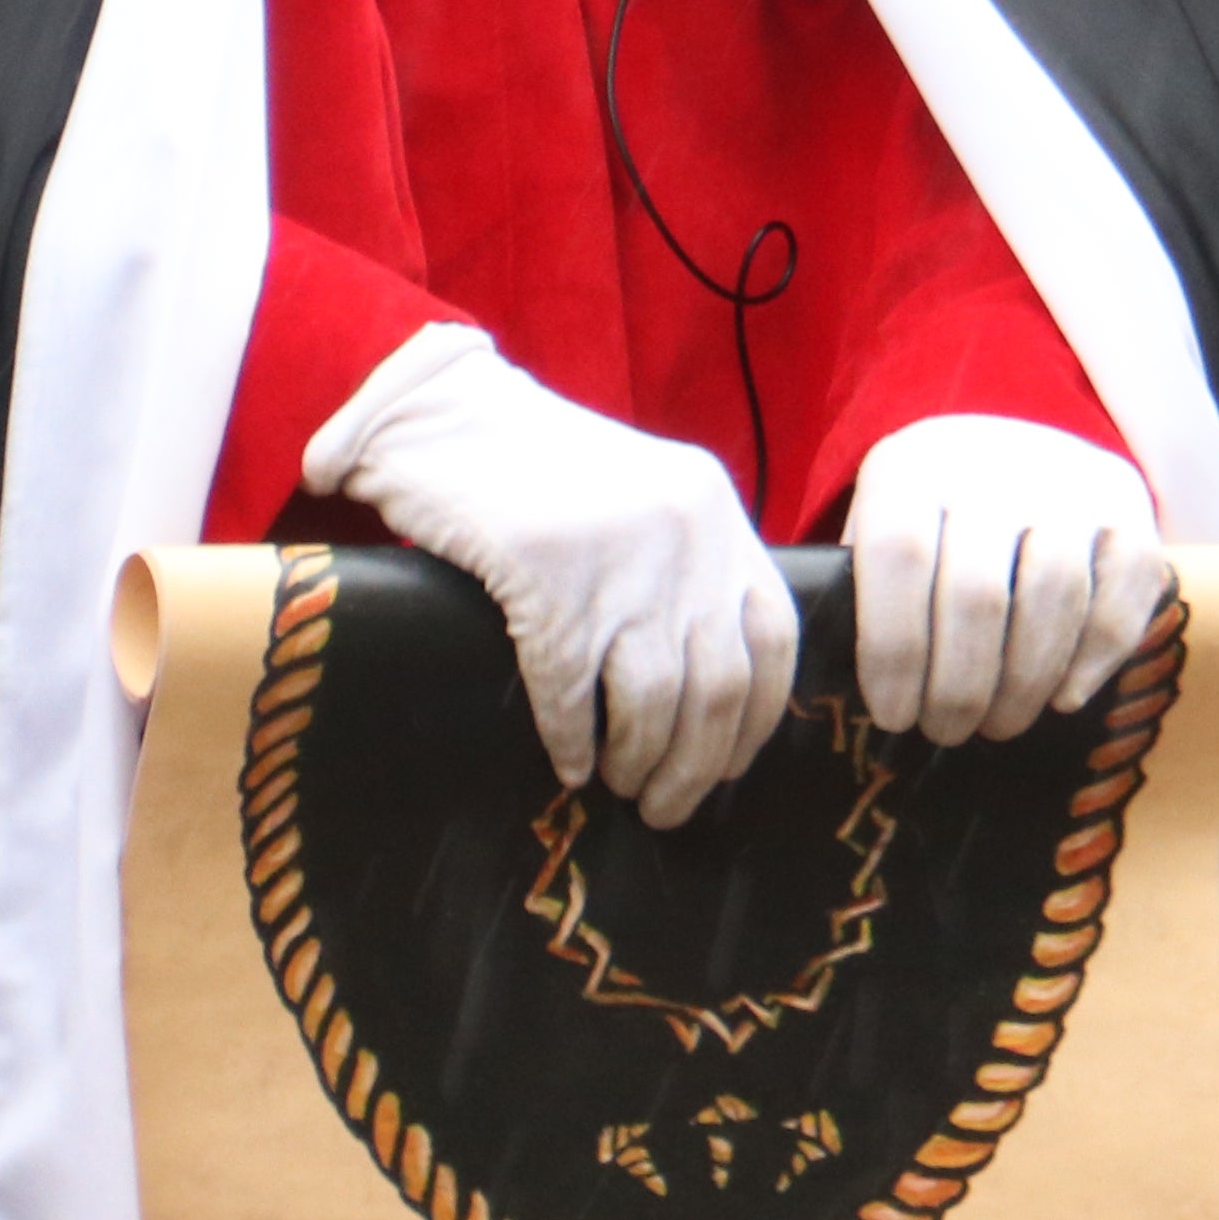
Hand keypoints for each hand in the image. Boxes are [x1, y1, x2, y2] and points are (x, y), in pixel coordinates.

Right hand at [310, 333, 796, 826]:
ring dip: (641, 762)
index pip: (775, 632)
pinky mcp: (544, 576)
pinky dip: (573, 742)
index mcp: (716, 512)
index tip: (734, 762)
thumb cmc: (537, 470)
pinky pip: (570, 690)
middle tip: (669, 806)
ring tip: (622, 788)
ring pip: (656, 699)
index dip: (759, 714)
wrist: (442, 413)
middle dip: (699, 764)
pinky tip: (569, 766)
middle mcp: (685, 534)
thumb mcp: (644, 502)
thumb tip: (706, 685)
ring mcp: (618, 556)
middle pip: (722, 685)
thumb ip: (686, 569)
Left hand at [846, 415, 1173, 743]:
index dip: (895, 651)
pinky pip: (1121, 597)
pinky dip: (1094, 662)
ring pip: (1054, 598)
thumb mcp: (878, 525)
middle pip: (978, 593)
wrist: (1018, 441)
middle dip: (960, 686)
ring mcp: (1072, 483)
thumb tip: (843, 686)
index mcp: (914, 468)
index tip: (892, 714)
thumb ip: (859, 590)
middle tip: (946, 731)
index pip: (900, 559)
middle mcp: (996, 466)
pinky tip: (1063, 698)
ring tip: (1000, 722)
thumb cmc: (931, 516)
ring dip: (1024, 684)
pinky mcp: (1130, 509)